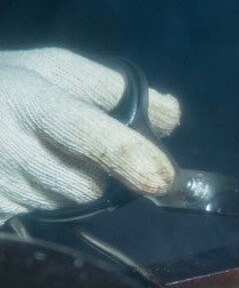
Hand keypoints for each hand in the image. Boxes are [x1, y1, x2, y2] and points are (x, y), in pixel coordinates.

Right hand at [0, 48, 180, 220]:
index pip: (84, 132)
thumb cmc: (11, 84)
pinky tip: (31, 175)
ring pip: (66, 206)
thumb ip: (115, 90)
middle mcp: (4, 143)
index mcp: (27, 98)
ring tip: (49, 156)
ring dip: (75, 189)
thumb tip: (172, 116)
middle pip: (84, 186)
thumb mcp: (57, 70)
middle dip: (104, 176)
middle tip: (87, 151)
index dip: (127, 155)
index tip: (162, 177)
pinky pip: (41, 218)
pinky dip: (49, 201)